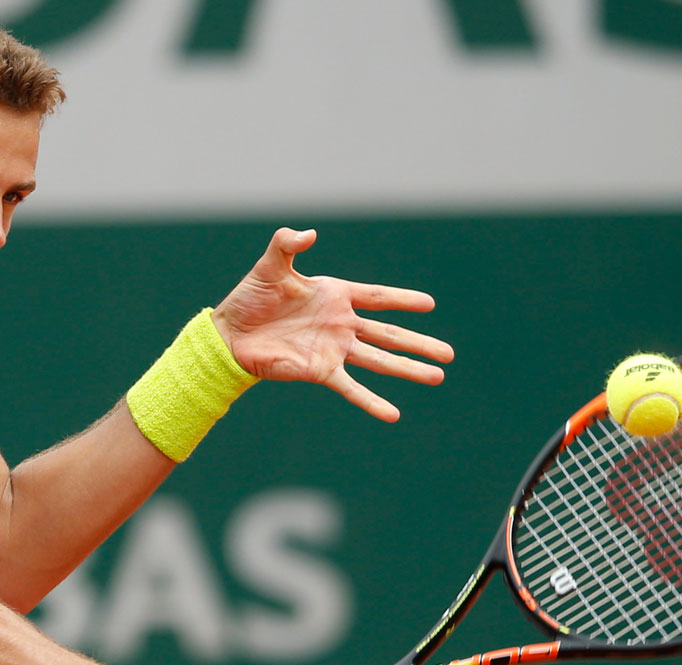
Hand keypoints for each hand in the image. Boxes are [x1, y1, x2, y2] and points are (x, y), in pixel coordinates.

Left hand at [212, 227, 454, 421]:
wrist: (231, 333)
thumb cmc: (251, 296)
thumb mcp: (271, 264)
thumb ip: (288, 243)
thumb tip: (310, 234)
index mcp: (335, 294)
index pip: (377, 297)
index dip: (403, 300)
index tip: (430, 304)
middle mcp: (341, 323)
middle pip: (389, 334)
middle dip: (420, 343)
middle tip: (450, 353)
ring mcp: (334, 349)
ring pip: (380, 360)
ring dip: (408, 369)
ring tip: (438, 377)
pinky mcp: (321, 370)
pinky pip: (351, 387)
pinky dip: (371, 401)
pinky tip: (394, 414)